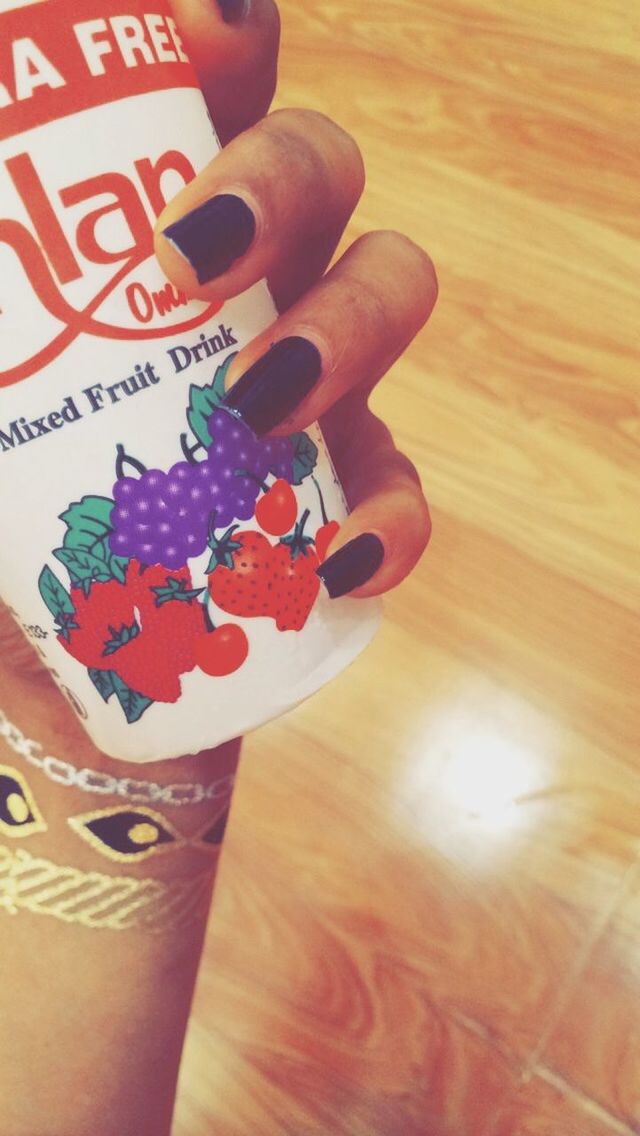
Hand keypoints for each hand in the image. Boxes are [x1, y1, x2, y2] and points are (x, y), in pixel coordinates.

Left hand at [0, 0, 436, 719]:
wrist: (42, 637)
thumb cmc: (0, 501)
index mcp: (166, 220)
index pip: (217, 90)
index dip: (229, 36)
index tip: (201, 26)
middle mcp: (256, 275)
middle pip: (325, 170)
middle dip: (280, 187)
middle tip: (183, 264)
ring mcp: (310, 380)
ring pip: (390, 293)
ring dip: (345, 331)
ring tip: (257, 407)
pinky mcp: (335, 497)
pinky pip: (398, 487)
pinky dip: (389, 520)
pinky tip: (337, 563)